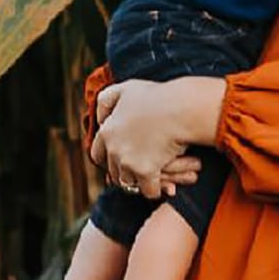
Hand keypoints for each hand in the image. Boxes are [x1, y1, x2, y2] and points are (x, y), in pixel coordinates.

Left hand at [91, 80, 199, 199]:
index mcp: (107, 131)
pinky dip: (156, 190)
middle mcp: (113, 149)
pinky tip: (164, 186)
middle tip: (140, 169)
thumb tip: (100, 119)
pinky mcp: (146, 172)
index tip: (123, 157)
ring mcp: (128, 162)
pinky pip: (149, 190)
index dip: (110, 158)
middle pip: (113, 171)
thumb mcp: (126, 89)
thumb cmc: (157, 96)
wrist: (181, 107)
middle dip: (125, 171)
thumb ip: (106, 101)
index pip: (97, 155)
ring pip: (129, 182)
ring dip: (140, 181)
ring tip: (154, 176)